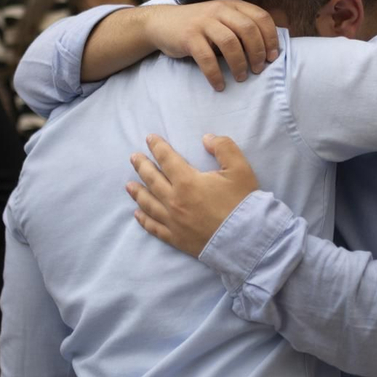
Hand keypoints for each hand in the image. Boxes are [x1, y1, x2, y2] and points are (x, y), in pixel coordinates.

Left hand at [126, 134, 259, 256]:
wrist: (247, 239)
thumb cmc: (243, 203)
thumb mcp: (240, 168)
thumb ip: (223, 147)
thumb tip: (207, 138)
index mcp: (187, 182)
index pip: (167, 160)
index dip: (157, 147)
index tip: (149, 139)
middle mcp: (175, 201)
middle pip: (152, 180)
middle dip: (142, 166)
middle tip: (133, 158)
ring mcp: (173, 222)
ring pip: (149, 204)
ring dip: (138, 192)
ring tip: (129, 185)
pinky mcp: (176, 239)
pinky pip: (154, 228)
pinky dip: (144, 220)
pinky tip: (137, 214)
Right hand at [145, 1, 279, 91]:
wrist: (161, 23)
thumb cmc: (199, 26)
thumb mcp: (223, 19)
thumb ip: (243, 25)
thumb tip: (271, 45)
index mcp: (233, 5)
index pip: (261, 18)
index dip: (271, 38)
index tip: (273, 57)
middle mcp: (220, 10)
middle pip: (248, 30)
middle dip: (257, 52)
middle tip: (258, 69)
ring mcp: (203, 22)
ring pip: (230, 43)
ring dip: (239, 64)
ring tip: (241, 77)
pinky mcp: (189, 37)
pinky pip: (207, 58)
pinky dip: (215, 74)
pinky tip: (219, 85)